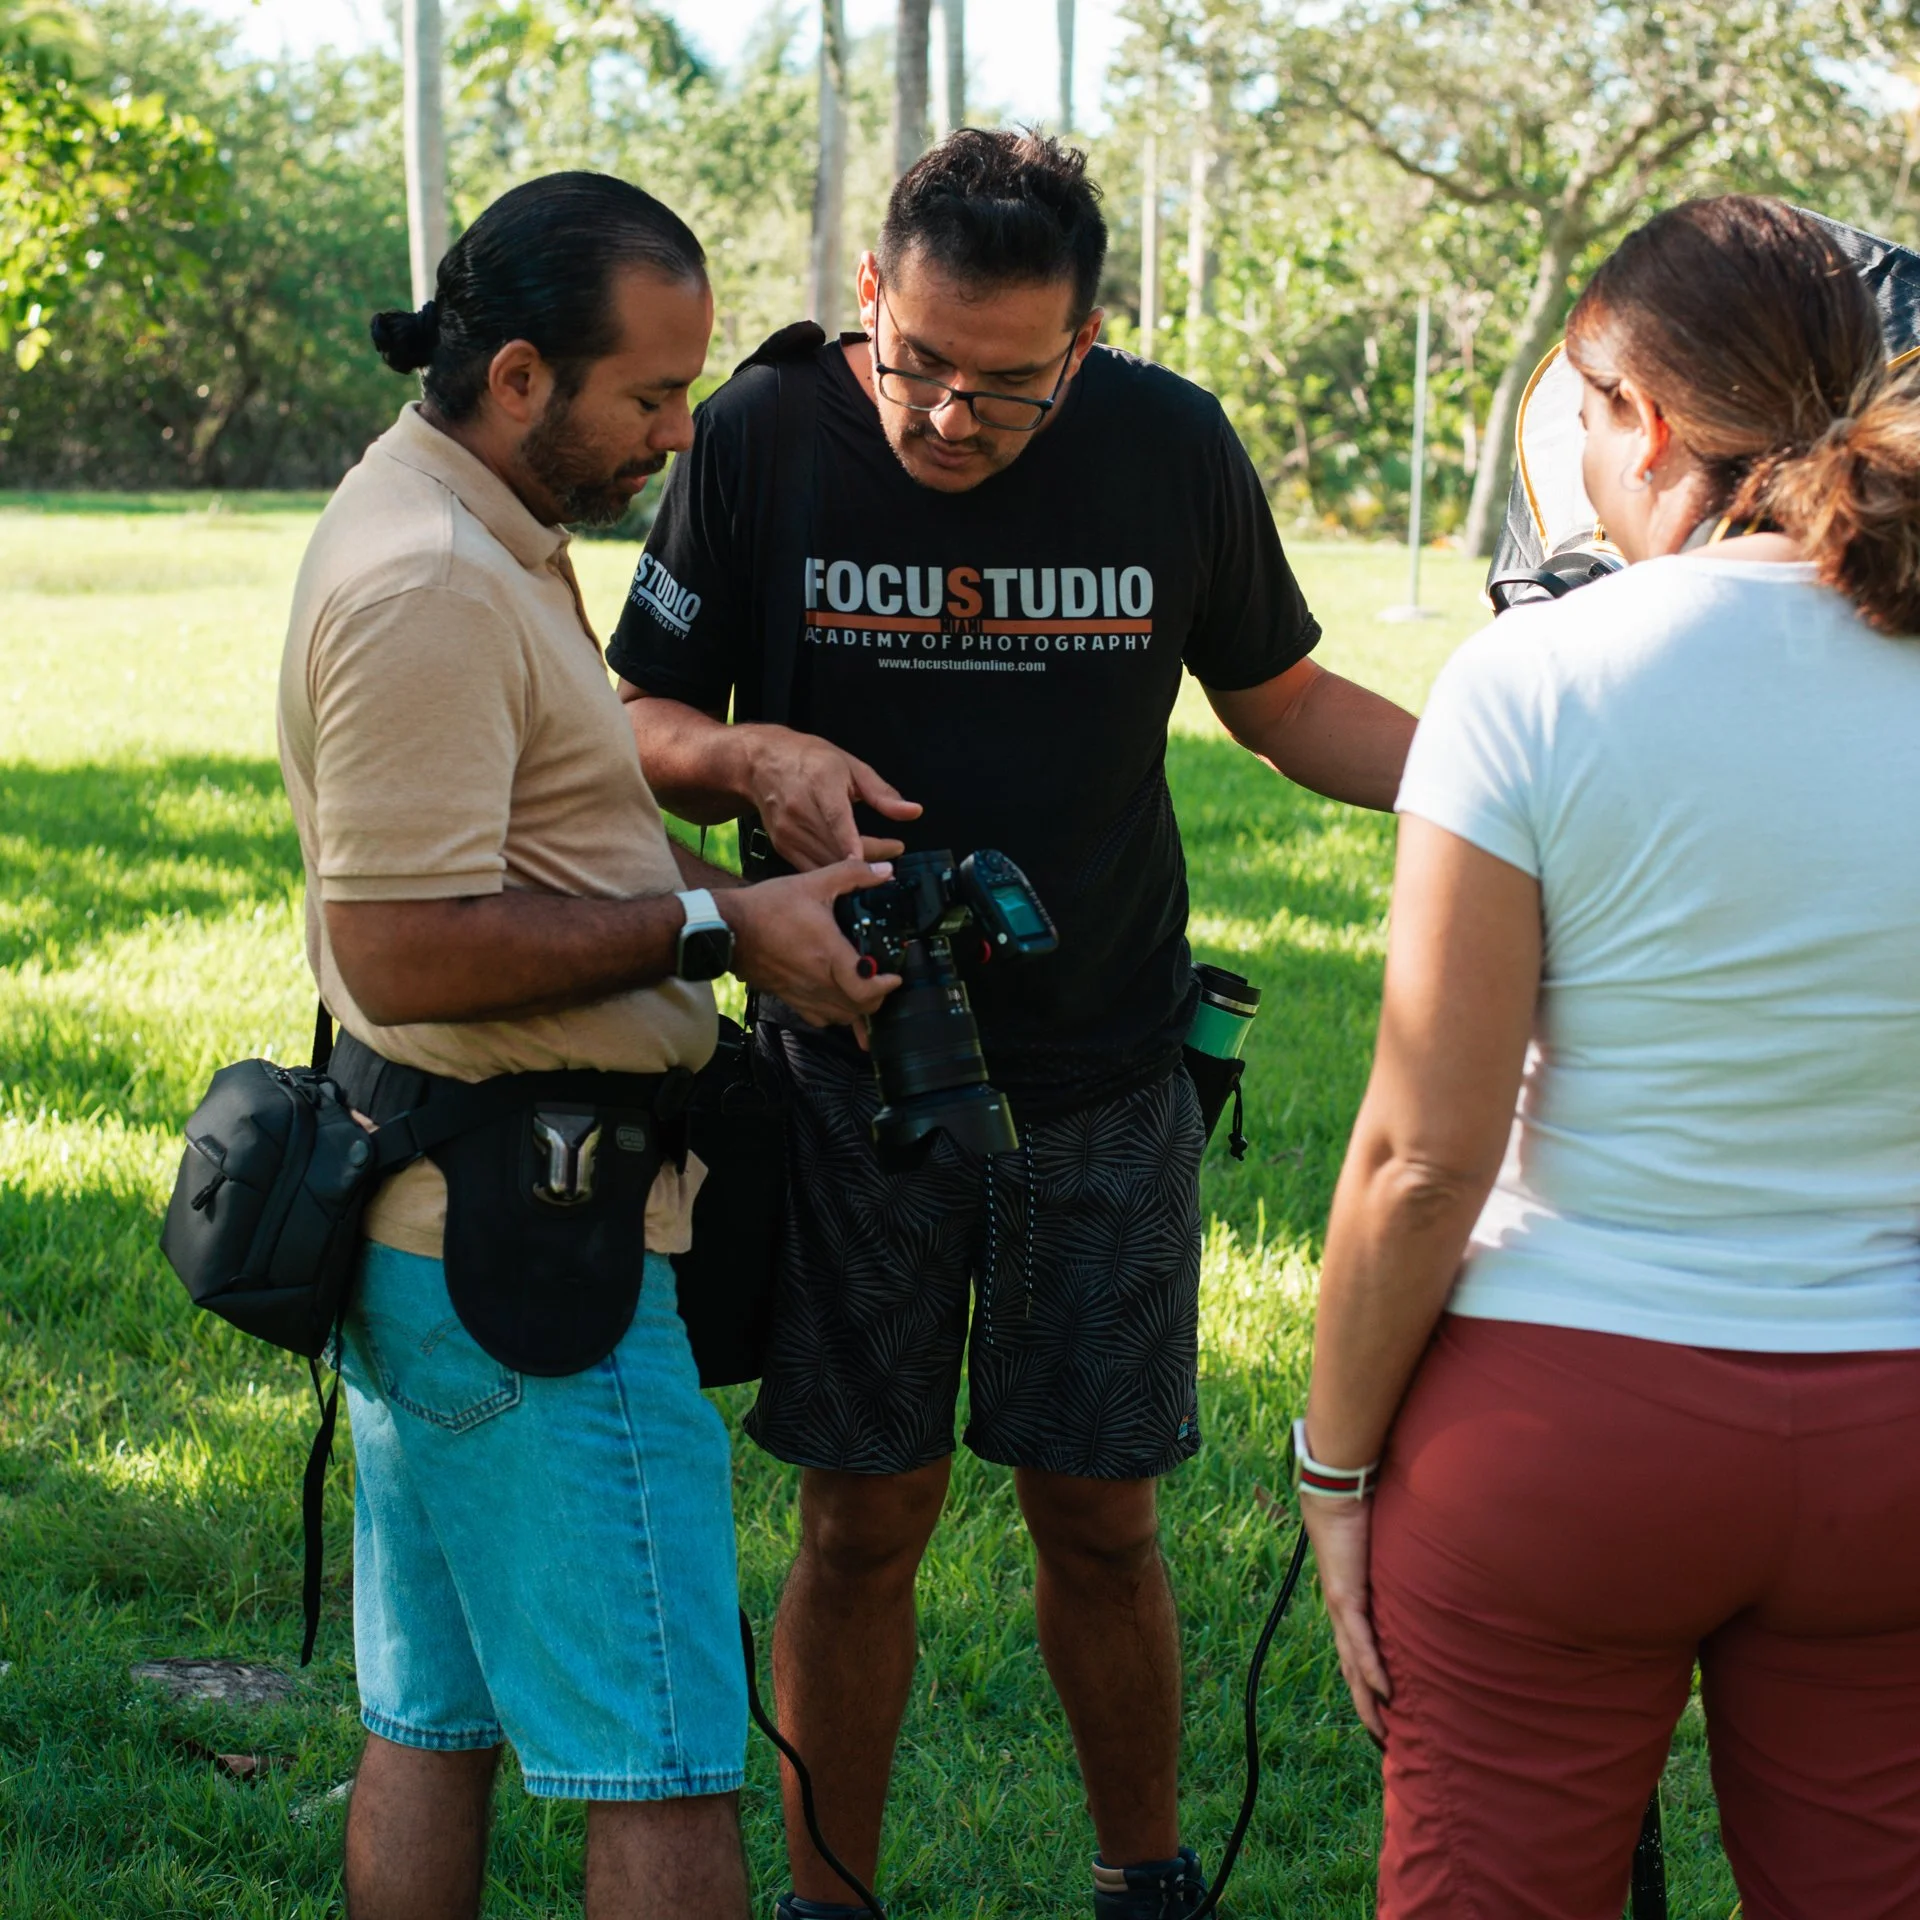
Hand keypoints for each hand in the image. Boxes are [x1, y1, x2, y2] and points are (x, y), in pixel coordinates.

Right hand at [720, 858, 901, 1028]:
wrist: (727, 927)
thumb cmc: (767, 907)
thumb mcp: (813, 883)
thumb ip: (853, 875)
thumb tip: (884, 871)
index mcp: (828, 954)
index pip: (865, 988)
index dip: (886, 986)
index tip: (894, 975)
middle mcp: (818, 981)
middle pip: (860, 1008)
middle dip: (878, 997)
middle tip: (883, 979)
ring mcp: (803, 993)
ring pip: (842, 1018)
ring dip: (858, 1008)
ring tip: (864, 989)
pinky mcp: (789, 998)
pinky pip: (820, 1019)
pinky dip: (835, 1014)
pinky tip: (838, 1001)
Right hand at [741, 725, 921, 870]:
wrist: (761, 763)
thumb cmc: (809, 760)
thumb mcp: (850, 767)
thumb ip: (882, 794)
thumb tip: (913, 811)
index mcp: (820, 784)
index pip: (837, 818)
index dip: (851, 842)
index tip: (868, 862)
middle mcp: (800, 810)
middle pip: (837, 846)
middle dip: (871, 857)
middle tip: (894, 852)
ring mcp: (788, 831)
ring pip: (826, 862)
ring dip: (855, 869)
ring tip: (879, 864)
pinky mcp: (782, 845)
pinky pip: (812, 867)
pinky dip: (834, 873)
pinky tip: (851, 868)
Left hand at [1298, 1494, 1390, 1746]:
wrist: (1335, 1494)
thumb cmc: (1360, 1518)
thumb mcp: (1384, 1556)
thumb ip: (1398, 1575)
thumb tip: (1428, 1579)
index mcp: (1348, 1605)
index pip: (1355, 1654)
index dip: (1365, 1685)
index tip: (1383, 1711)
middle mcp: (1342, 1613)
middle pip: (1351, 1672)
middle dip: (1366, 1707)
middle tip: (1383, 1740)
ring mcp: (1341, 1607)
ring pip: (1352, 1665)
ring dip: (1366, 1700)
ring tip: (1382, 1730)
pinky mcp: (1346, 1596)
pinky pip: (1359, 1641)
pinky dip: (1370, 1668)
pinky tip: (1383, 1692)